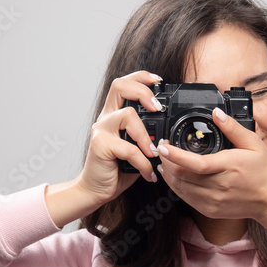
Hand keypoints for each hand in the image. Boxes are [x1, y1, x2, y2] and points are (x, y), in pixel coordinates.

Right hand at [75, 70, 162, 206]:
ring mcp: (101, 130)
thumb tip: (171, 135)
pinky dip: (143, 163)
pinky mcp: (100, 146)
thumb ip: (148, 137)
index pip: (124, 84)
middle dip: (142, 91)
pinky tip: (148, 174)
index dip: (140, 77)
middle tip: (157, 108)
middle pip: (119, 86)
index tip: (158, 81)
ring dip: (145, 135)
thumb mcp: (137, 149)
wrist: (96, 189)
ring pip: (126, 115)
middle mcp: (106, 118)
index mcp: (114, 114)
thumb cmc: (117, 169)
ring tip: (154, 153)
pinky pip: (128, 149)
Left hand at [155, 107, 266, 220]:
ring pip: (181, 188)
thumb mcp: (253, 143)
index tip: (163, 147)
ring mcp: (213, 200)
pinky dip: (176, 186)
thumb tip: (217, 113)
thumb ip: (233, 128)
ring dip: (168, 175)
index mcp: (229, 167)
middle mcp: (219, 186)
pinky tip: (173, 177)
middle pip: (182, 176)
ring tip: (164, 161)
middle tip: (162, 149)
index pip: (196, 163)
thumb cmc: (262, 171)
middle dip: (167, 162)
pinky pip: (186, 198)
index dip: (176, 156)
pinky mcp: (209, 210)